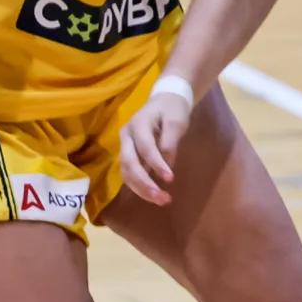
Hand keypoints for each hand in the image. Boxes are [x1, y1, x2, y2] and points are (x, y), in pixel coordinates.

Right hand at [118, 90, 190, 205]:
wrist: (164, 101)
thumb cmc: (171, 109)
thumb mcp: (176, 120)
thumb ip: (170, 141)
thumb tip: (167, 165)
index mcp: (138, 124)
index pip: (145, 148)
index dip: (156, 165)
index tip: (170, 179)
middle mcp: (126, 136)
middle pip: (129, 164)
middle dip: (144, 184)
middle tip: (162, 198)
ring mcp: (124, 146)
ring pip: (126, 172)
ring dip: (142, 189)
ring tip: (161, 200)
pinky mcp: (128, 155)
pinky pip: (129, 174)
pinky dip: (140, 187)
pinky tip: (153, 196)